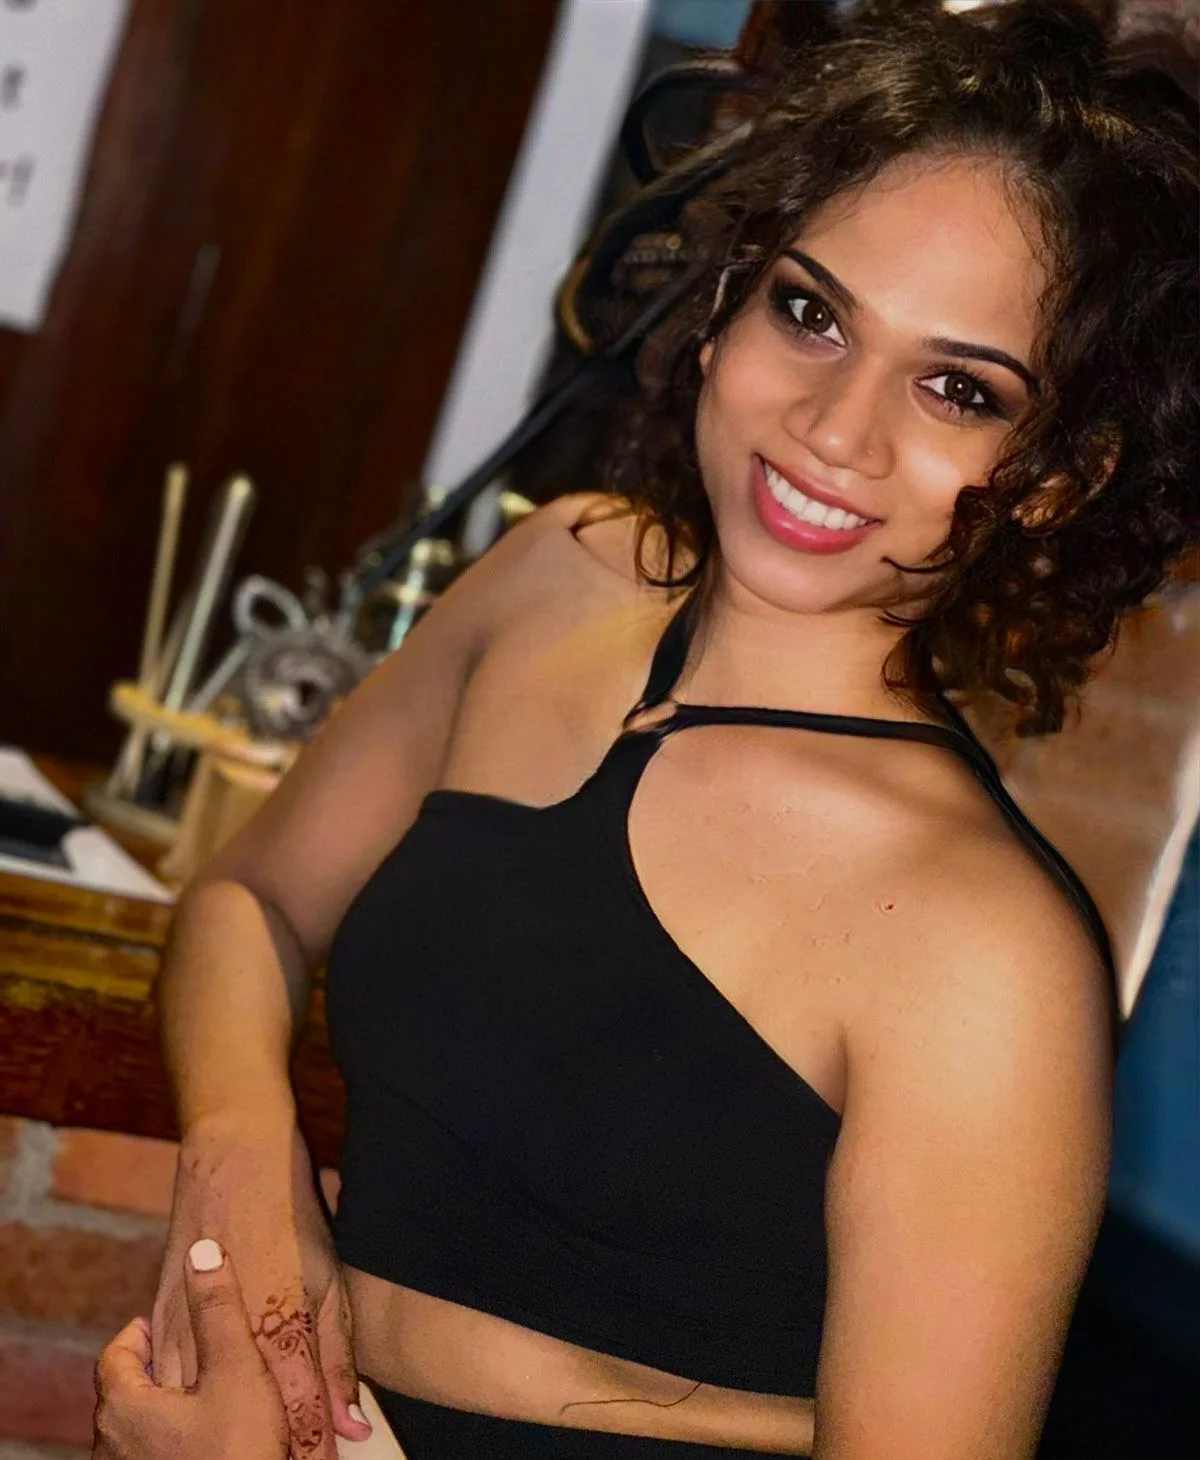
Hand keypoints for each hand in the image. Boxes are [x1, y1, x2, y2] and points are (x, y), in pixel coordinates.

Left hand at [93, 1239, 288, 1457]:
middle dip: (155, 1369)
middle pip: (125, 1393)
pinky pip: (153, 1457)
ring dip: (164, 1409)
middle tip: (187, 1353)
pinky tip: (211, 1441)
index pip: (115, 1354)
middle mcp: (114, 1448)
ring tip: (203, 1395)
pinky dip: (173, 1441)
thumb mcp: (238, 1369)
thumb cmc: (238, 1454)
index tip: (160, 1322)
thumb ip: (220, 1308)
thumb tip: (204, 1249)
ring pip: (138, 1430)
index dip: (139, 1333)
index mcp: (125, 1408)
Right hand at [151, 1124, 370, 1458]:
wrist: (234, 1157)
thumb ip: (338, 1358)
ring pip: (199, 1415)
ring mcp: (189, 1332)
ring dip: (224, 1435)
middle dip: (270, 1452)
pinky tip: (197, 1420)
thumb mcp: (329, 1279)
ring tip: (247, 1450)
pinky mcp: (162, 1320)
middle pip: (248, 1428)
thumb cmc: (291, 1215)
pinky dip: (185, 1407)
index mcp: (281, 1329)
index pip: (301, 1420)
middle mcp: (231, 1340)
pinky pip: (168, 1384)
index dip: (313, 1455)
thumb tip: (351, 1427)